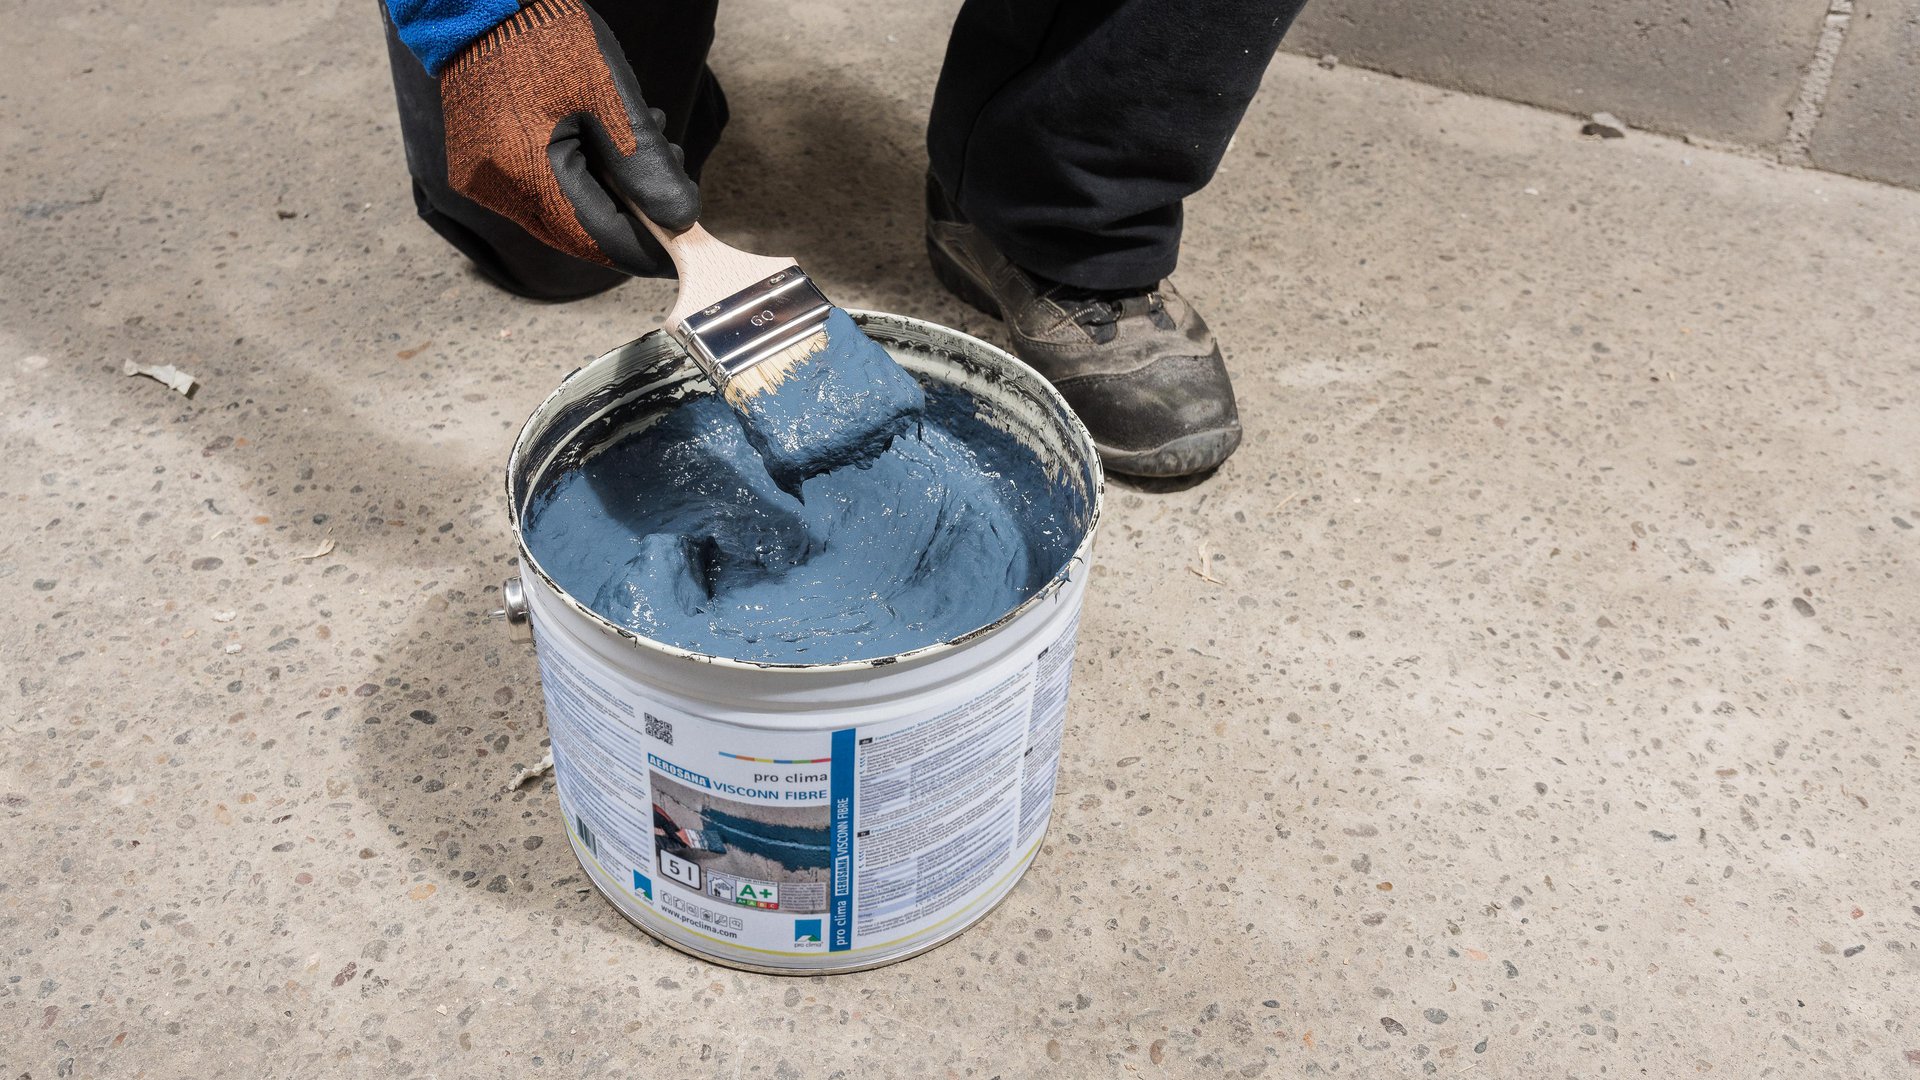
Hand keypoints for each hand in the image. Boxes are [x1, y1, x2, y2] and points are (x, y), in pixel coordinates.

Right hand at [439, 0, 698, 275]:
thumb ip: (647, 166)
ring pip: (565, 212)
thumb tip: (681, 219)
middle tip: (671, 165)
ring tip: (647, 138)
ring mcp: (485, 181)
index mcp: (526, 178)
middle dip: (634, 208)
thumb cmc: (547, 36)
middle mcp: (497, 192)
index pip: (602, 242)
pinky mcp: (482, 165)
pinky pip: (542, 189)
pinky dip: (582, 174)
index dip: (650, 248)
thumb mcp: (612, 98)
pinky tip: (608, 137)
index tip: (687, 240)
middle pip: (584, 231)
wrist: (480, 0)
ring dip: (613, 188)